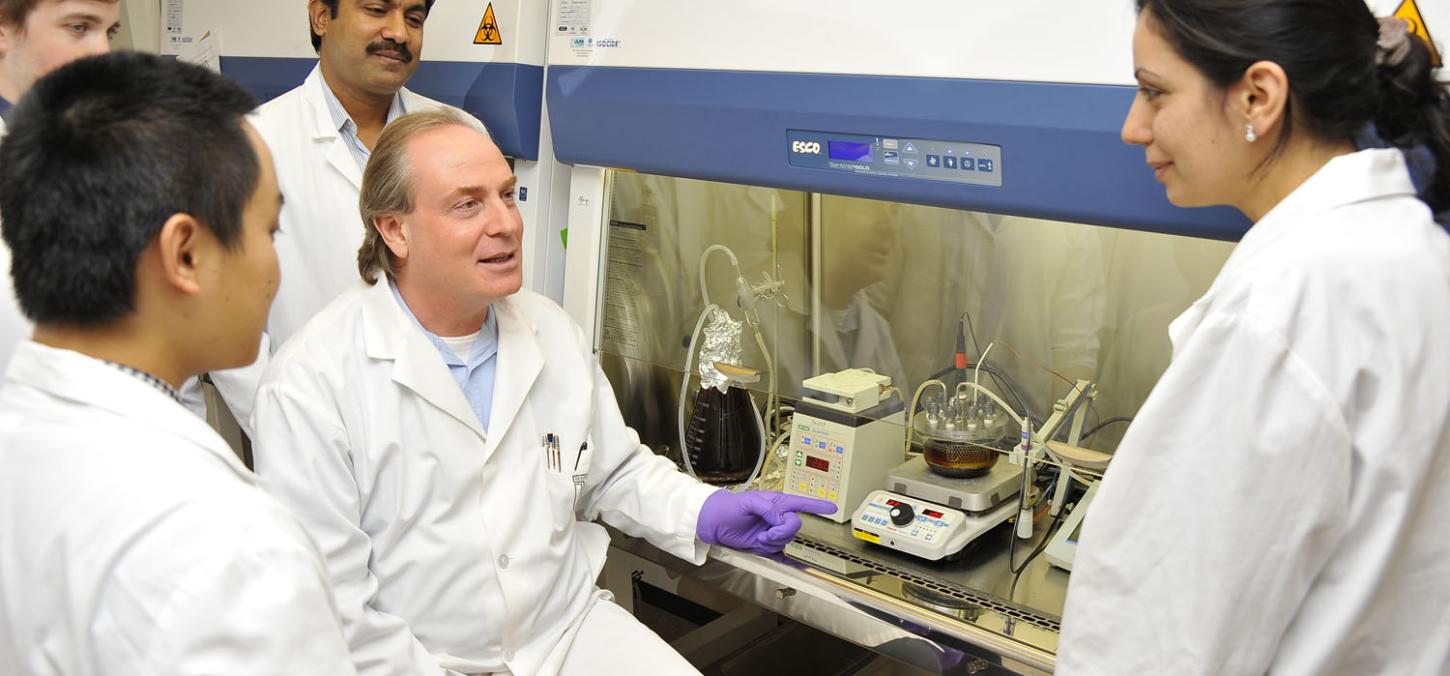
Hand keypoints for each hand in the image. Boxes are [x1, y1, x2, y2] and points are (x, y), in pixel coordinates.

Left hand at [695, 489, 836, 554]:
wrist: (715, 522)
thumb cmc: (730, 507)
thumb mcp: (748, 501)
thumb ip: (767, 508)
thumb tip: (781, 518)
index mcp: (776, 503)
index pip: (801, 503)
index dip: (817, 506)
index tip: (832, 508)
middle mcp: (777, 518)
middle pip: (794, 526)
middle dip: (783, 531)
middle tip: (767, 532)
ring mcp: (772, 533)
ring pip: (786, 540)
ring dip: (774, 541)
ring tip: (759, 537)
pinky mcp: (766, 547)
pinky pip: (782, 555)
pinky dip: (790, 561)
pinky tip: (799, 566)